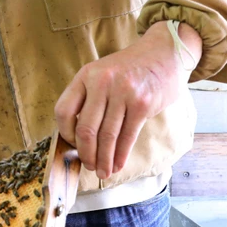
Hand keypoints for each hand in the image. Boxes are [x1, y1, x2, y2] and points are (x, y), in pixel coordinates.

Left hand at [54, 21, 200, 179]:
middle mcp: (102, 82)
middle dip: (86, 153)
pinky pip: (127, 136)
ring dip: (103, 159)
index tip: (72, 145)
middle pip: (85, 128)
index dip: (65, 133)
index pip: (63, 110)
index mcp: (85, 75)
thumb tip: (77, 136)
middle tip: (88, 166)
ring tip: (102, 172)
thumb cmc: (129, 69)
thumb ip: (88, 97)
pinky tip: (117, 165)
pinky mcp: (142, 104)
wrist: (163, 54)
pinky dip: (120, 155)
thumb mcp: (102, 73)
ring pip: (107, 136)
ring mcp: (123, 92)